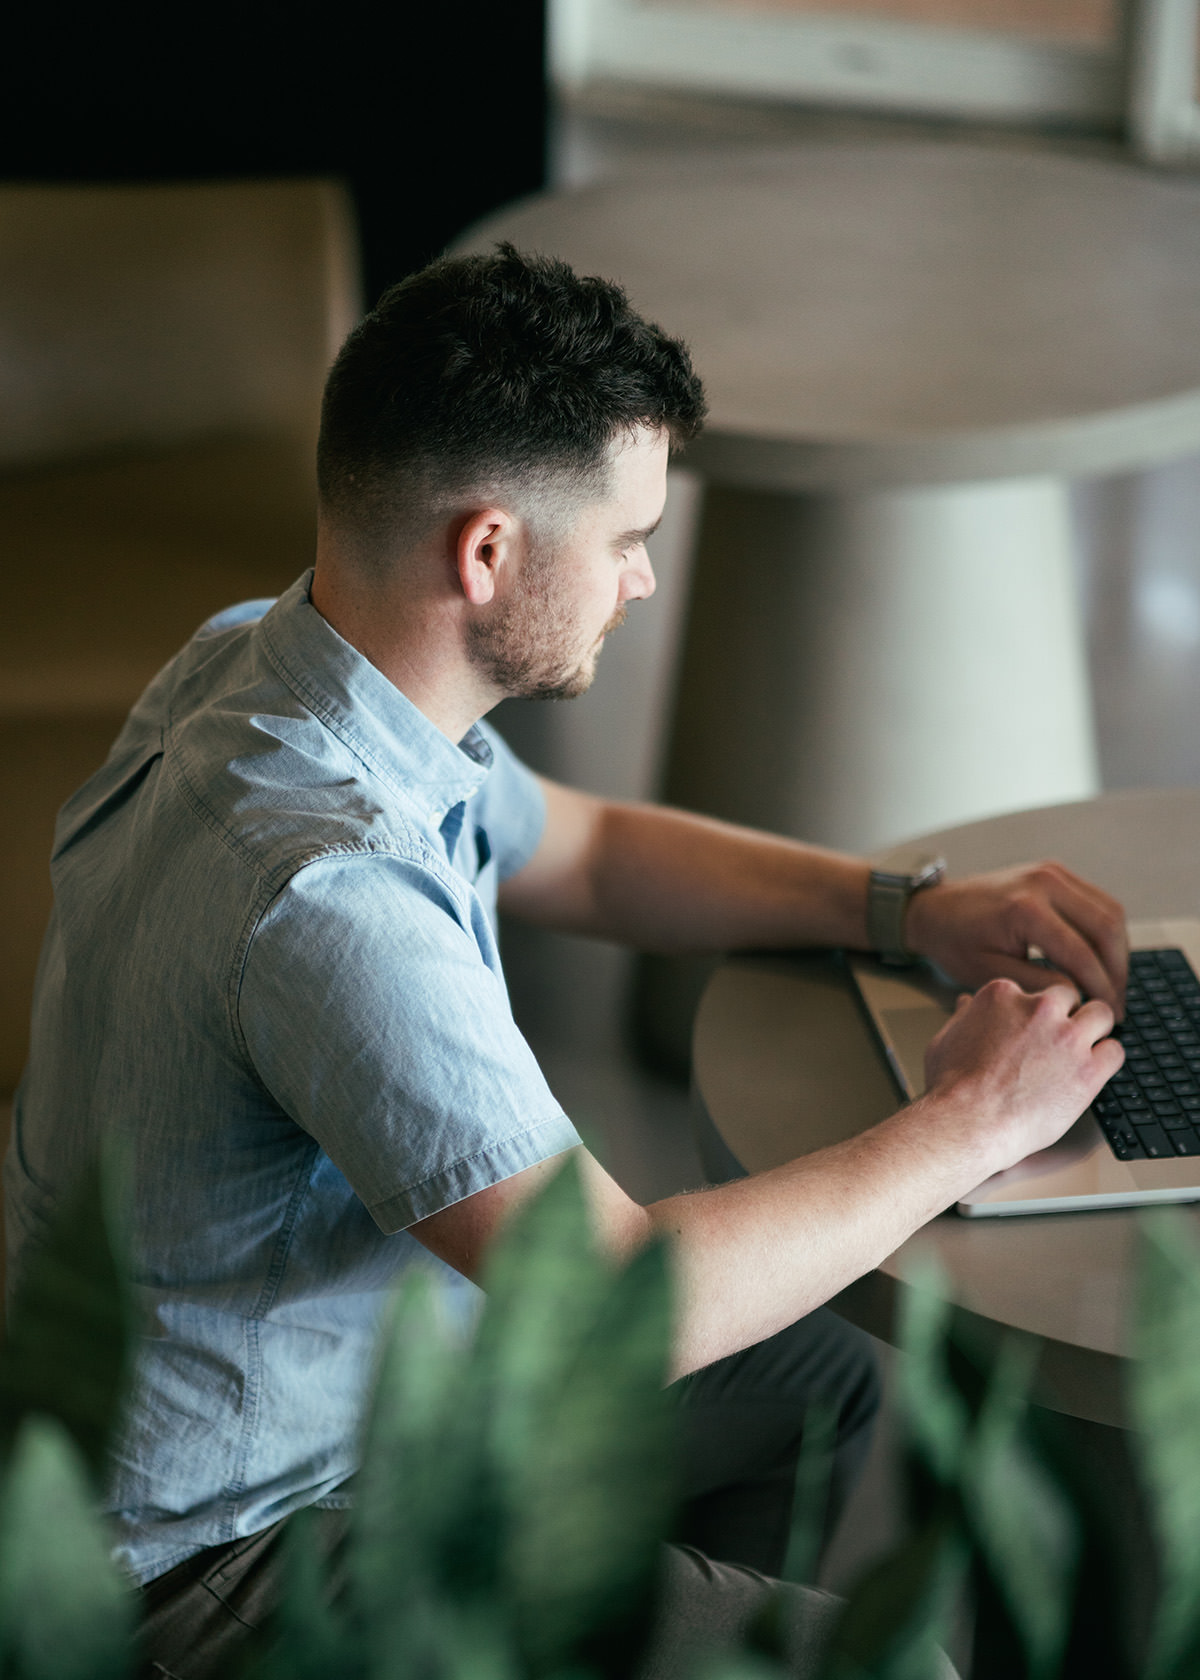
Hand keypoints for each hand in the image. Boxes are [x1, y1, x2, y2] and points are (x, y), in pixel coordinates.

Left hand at [903, 861, 1127, 1018]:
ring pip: (1110, 911)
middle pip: (1107, 927)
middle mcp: (1044, 883)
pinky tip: (1100, 960)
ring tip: (1111, 985)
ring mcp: (1053, 872)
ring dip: (1117, 951)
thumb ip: (1038, 985)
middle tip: (1115, 1002)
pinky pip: (1097, 901)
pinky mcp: (1056, 872)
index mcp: (1025, 909)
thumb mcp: (991, 974)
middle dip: (1117, 970)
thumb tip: (1082, 998)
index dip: (1101, 988)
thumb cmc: (955, 942)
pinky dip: (1105, 932)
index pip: (1082, 953)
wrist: (935, 909)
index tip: (1109, 1013)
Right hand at [922, 978, 1123, 1173]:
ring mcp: (1066, 1037)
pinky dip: (1107, 1060)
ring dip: (1095, 1030)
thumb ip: (962, 1017)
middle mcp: (1039, 1009)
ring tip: (1085, 1049)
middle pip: (1068, 996)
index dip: (1033, 1013)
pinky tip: (1094, 1071)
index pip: (1031, 991)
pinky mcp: (1088, 1069)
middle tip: (1060, 1038)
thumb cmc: (951, 1086)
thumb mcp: (945, 1039)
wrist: (968, 1122)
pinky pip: (1115, 1052)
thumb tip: (965, 1004)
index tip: (1031, 1029)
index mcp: (1003, 996)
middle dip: (1066, 1015)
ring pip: (1101, 1015)